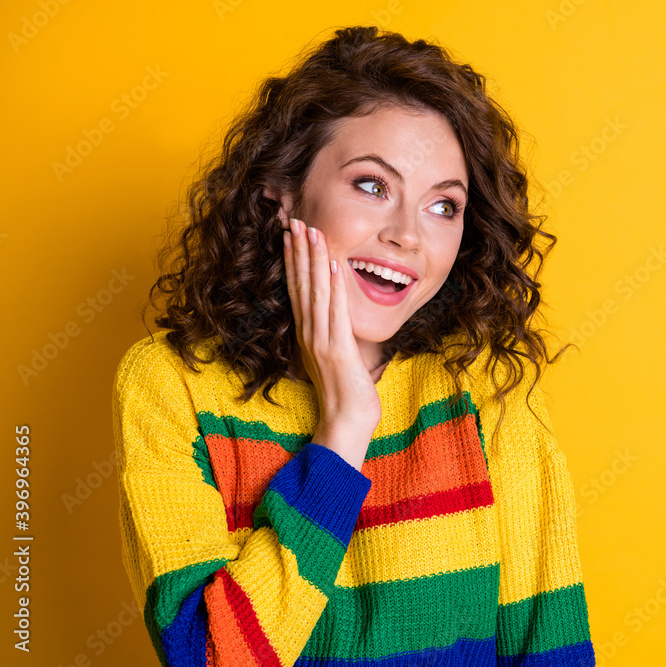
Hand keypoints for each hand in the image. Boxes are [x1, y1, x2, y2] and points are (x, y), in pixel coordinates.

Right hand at [282, 217, 381, 469]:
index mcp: (307, 334)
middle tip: (295, 221)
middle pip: (301, 285)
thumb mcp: (334, 358)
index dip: (294, 261)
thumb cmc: (344, 394)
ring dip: (314, 261)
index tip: (292, 235)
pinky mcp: (338, 350)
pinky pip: (335, 313)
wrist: (346, 422)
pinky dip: (334, 288)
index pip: (298, 290)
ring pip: (315, 293)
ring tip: (312, 232)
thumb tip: (336, 318)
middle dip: (299, 251)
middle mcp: (309, 334)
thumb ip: (331, 336)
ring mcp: (321, 341)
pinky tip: (333, 266)